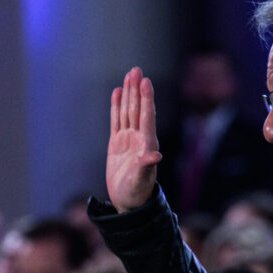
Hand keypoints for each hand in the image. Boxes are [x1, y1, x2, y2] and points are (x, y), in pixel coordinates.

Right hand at [106, 67, 162, 212]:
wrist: (128, 202)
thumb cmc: (137, 193)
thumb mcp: (141, 180)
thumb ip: (147, 165)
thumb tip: (156, 155)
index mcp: (147, 144)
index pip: (147, 116)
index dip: (147, 98)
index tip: (146, 81)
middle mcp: (139, 138)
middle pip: (137, 109)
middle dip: (137, 89)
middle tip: (137, 70)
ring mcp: (128, 139)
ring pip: (127, 111)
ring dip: (128, 93)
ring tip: (129, 75)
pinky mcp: (116, 143)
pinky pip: (116, 120)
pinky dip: (117, 106)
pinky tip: (118, 93)